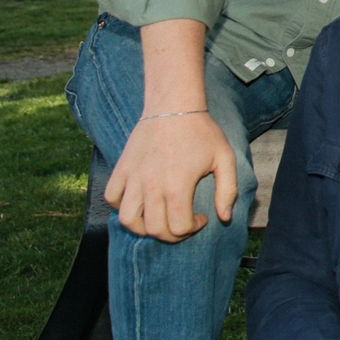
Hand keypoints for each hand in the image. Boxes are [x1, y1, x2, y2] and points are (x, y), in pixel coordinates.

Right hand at [105, 109, 235, 239]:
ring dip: (144, 227)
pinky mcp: (121, 169)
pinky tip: (139, 201)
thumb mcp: (225, 158)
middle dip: (172, 234)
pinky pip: (112, 198)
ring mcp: (133, 178)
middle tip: (183, 222)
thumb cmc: (202, 132)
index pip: (177, 228)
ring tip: (159, 218)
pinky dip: (122, 206)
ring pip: (128, 220)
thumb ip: (228, 190)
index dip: (192, 229)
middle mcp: (152, 186)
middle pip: (154, 229)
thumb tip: (224, 217)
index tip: (201, 218)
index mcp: (178, 186)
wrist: (173, 106)